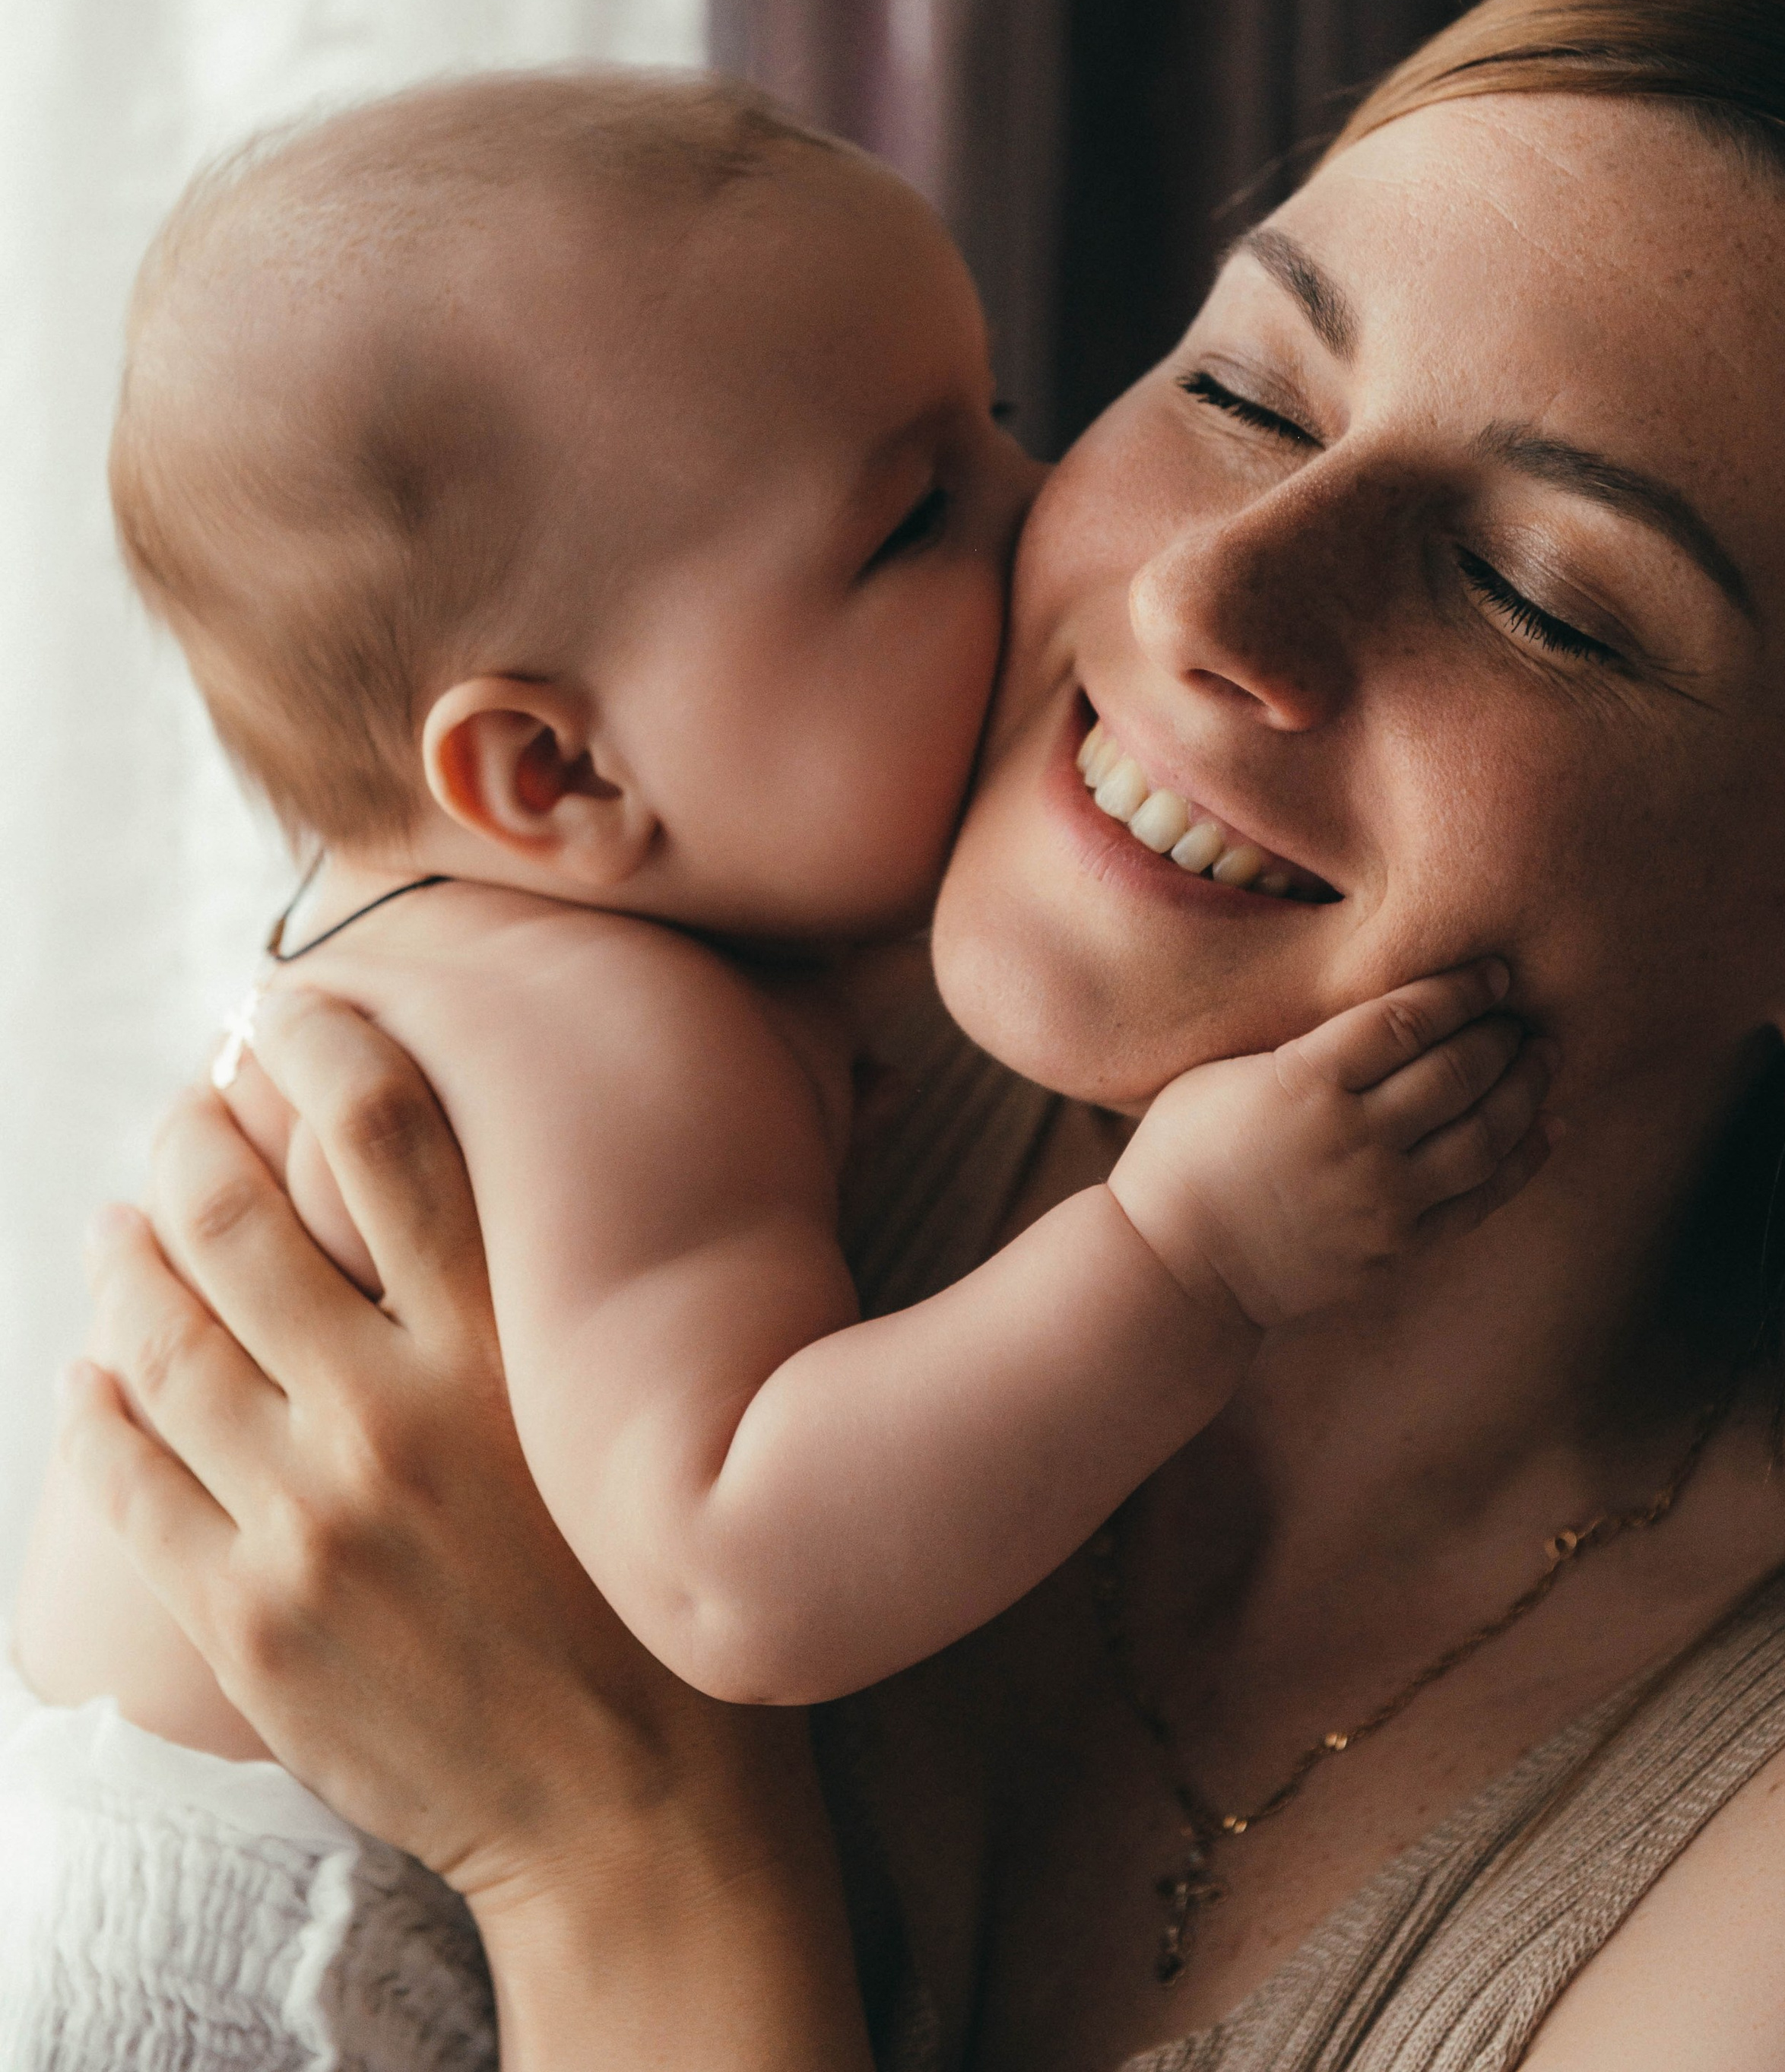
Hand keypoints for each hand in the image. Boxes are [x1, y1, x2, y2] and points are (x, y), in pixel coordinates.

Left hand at [59, 993, 828, 1920]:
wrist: (637, 1811)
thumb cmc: (653, 1596)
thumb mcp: (636, 1410)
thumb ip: (586, 1288)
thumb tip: (576, 1153)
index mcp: (502, 1347)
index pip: (386, 1135)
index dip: (318, 1047)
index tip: (282, 1012)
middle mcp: (395, 1413)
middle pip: (240, 1221)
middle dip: (192, 1141)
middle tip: (184, 1110)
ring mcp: (307, 1520)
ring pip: (162, 1340)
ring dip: (125, 1259)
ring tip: (119, 1221)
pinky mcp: (246, 1619)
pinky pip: (129, 1481)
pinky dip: (94, 1408)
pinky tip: (92, 1371)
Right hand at [1108, 959, 1556, 1328]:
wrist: (1176, 1266)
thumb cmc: (1186, 1153)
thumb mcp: (1227, 1071)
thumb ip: (1305, 1046)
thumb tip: (1383, 1015)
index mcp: (1306, 1080)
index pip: (1407, 1019)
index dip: (1461, 990)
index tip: (1495, 973)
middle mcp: (1354, 1137)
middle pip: (1457, 1070)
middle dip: (1501, 1035)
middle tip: (1521, 1014)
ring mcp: (1383, 1198)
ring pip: (1484, 1133)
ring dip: (1525, 1087)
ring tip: (1544, 1057)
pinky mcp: (1398, 1247)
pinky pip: (1482, 1198)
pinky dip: (1524, 1159)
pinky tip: (1548, 1127)